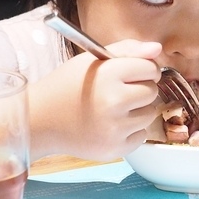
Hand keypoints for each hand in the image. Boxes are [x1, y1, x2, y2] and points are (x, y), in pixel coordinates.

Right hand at [32, 40, 161, 160]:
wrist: (41, 120)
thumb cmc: (67, 86)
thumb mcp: (92, 60)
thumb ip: (127, 49)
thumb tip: (157, 49)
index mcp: (108, 74)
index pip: (151, 68)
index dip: (143, 69)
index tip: (130, 73)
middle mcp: (114, 101)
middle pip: (153, 91)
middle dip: (140, 89)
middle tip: (118, 91)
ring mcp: (115, 128)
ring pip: (150, 114)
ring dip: (138, 110)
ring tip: (114, 109)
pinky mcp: (115, 149)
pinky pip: (141, 136)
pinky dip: (131, 131)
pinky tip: (110, 125)